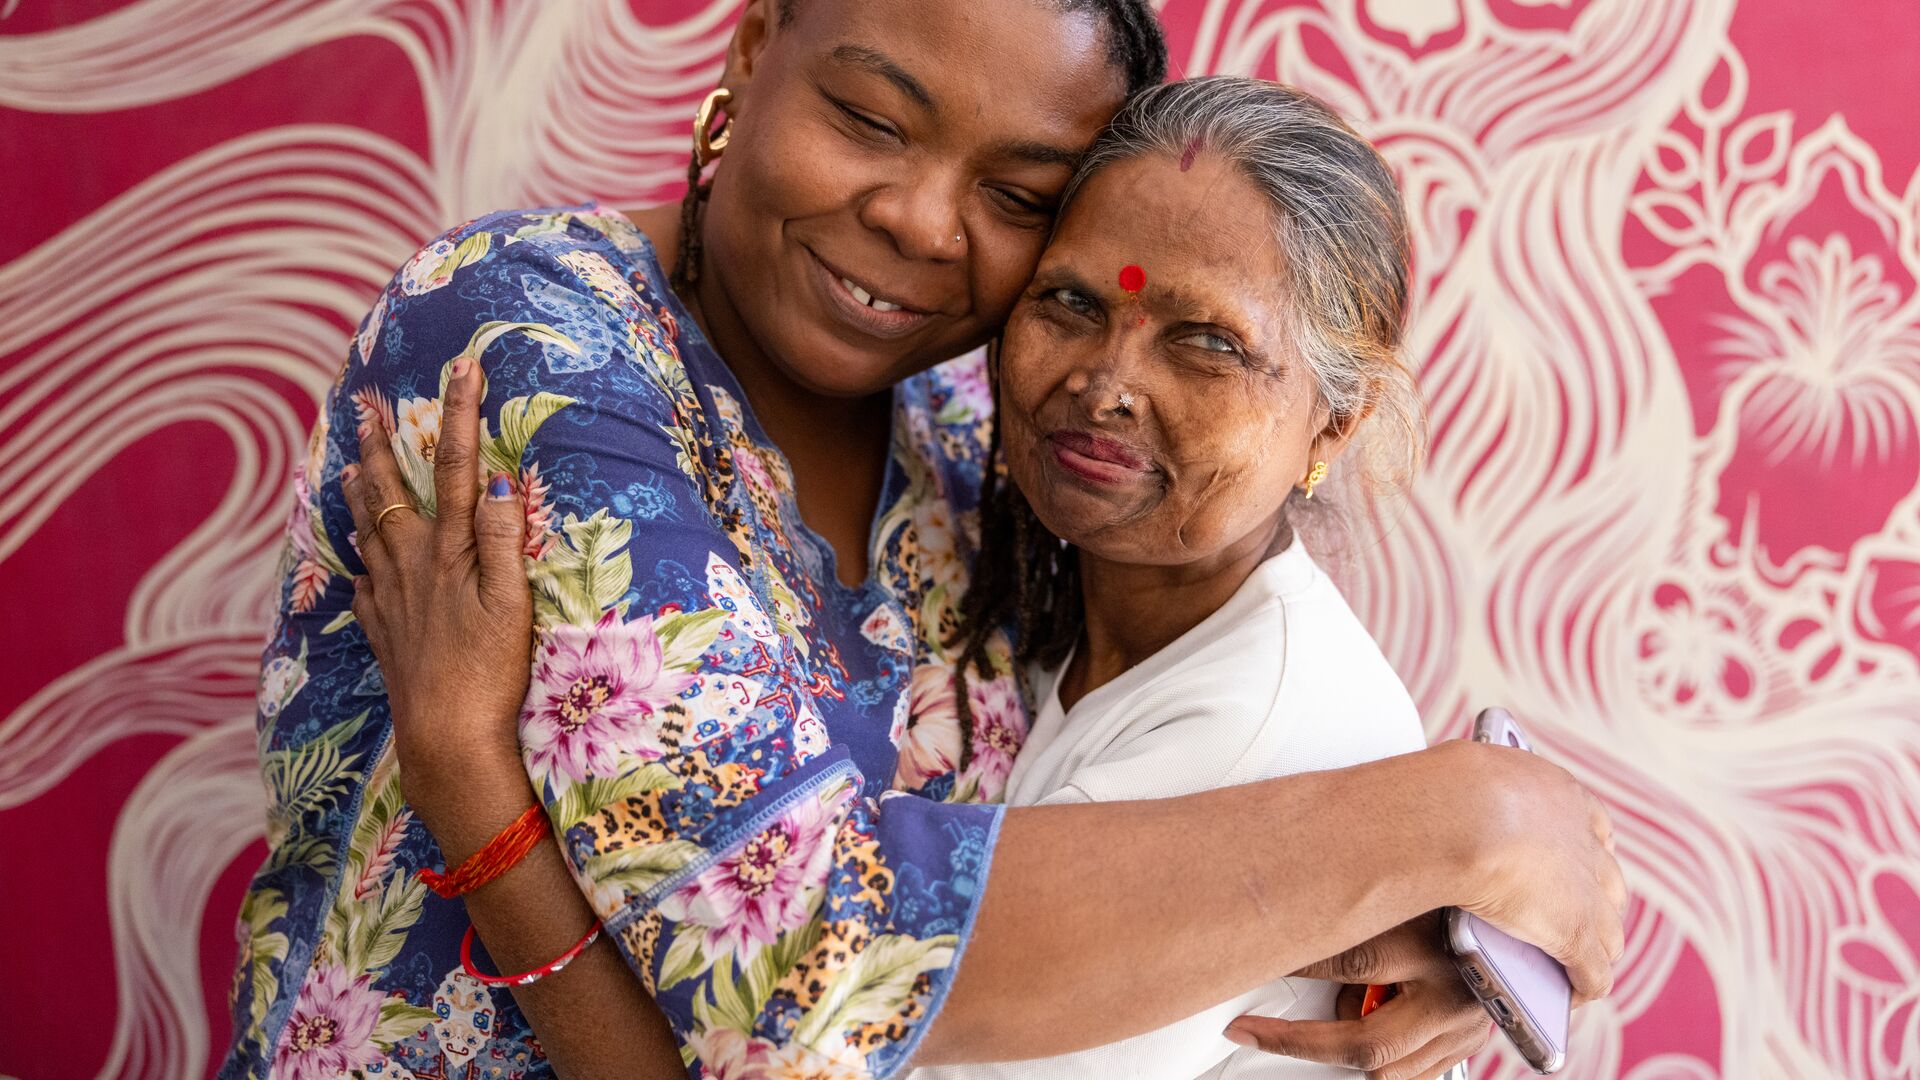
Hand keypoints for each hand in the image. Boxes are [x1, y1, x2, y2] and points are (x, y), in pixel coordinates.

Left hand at [342, 356, 534, 808]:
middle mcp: (412, 566)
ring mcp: (392, 600)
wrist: (446, 737)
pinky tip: (358, 560)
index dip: (459, 413)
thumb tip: (496, 481)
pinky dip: (360, 561)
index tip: (463, 367)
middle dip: (380, 447)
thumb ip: (501, 540)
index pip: (454, 467)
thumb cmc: (489, 672)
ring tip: (347, 467)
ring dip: (359, 494)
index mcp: (447, 551)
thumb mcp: (511, 604)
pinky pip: (363, 586)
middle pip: (391, 492)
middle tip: (364, 410)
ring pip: (369, 533)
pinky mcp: (385, 634)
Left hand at [1225, 913, 1487, 1079]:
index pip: (1352, 962)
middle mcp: (1456, 994)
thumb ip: (1357, 911)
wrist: (1514, 912)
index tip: (1259, 958)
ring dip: (1343, 1053)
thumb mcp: (1401, 889)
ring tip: (1320, 1020)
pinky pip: (1413, 1072)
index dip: (1298, 962)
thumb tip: (1294, 922)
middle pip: (1366, 1043)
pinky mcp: (1471, 1041)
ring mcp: (1466, 1026)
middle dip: (1298, 1042)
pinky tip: (1361, 1027)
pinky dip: (1379, 1060)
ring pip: (1388, 1070)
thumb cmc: (1448, 890)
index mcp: (1437, 945)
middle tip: (1252, 1032)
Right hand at [1432, 738, 1627, 1006]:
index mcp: (1559, 794)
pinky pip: (1594, 973)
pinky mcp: (1576, 933)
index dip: (1584, 852)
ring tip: (1569, 967)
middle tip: (1569, 918)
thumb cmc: (1444, 790)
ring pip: (1608, 933)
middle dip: (1596, 904)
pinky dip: (1584, 987)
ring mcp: (1586, 890)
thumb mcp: (1464, 777)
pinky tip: (1569, 996)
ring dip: (1593, 951)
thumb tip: (1439, 782)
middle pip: (1608, 883)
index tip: (1571, 863)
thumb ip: (1470, 790)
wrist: (1457, 813)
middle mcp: (1583, 840)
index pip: (1591, 827)